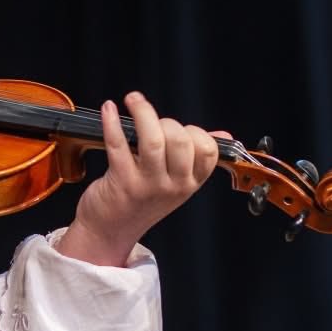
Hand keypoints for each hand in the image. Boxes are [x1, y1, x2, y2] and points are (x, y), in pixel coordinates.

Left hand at [57, 91, 220, 265]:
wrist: (110, 231)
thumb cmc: (142, 201)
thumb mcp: (176, 184)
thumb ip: (197, 159)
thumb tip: (222, 136)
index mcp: (190, 184)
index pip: (208, 150)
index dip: (195, 132)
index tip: (178, 128)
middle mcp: (173, 186)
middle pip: (181, 141)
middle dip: (167, 121)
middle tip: (150, 118)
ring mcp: (147, 185)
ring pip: (153, 141)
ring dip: (143, 113)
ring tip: (133, 100)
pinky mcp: (121, 182)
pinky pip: (118, 144)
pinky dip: (112, 123)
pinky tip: (109, 109)